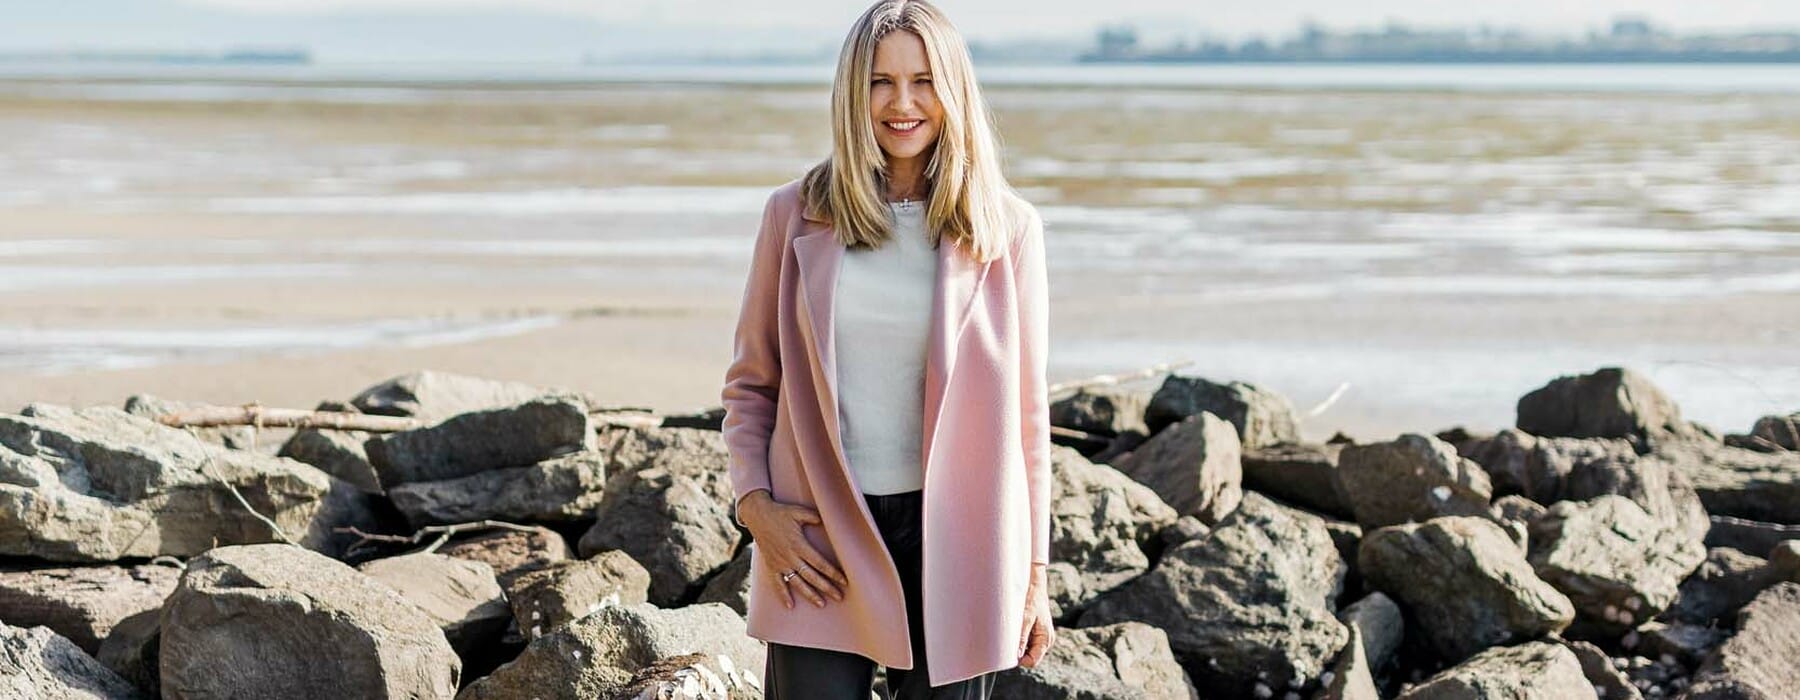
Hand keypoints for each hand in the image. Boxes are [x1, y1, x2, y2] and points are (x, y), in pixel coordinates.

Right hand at [738, 489, 848, 609]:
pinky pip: (777, 584)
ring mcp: (780, 563)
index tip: (844, 581)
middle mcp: (790, 557)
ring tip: (821, 604)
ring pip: (797, 583)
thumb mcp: (798, 511)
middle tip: (839, 597)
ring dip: (809, 594)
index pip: (820, 563)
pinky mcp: (771, 566)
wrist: (757, 515)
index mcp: (799, 545)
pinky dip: (783, 595)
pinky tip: (790, 606)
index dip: (833, 573)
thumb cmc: (780, 512)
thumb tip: (825, 520)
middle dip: (826, 587)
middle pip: (812, 576)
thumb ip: (813, 517)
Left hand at [1016, 562, 1053, 666]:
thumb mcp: (1025, 618)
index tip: (1008, 649)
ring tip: (1014, 627)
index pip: (1032, 661)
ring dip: (1018, 642)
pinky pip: (1026, 641)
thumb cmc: (1032, 598)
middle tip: (1009, 636)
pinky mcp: (1036, 631)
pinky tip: (1016, 625)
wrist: (1035, 583)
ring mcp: (1041, 636)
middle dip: (1018, 650)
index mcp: (1046, 639)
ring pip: (1026, 649)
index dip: (1020, 659)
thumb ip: (1022, 638)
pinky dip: (1019, 636)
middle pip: (1029, 656)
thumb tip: (1017, 656)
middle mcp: (1046, 640)